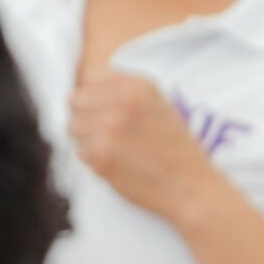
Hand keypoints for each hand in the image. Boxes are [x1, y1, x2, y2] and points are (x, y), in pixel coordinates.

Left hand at [69, 71, 214, 222]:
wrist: (191, 186)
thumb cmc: (176, 150)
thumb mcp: (159, 105)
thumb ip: (124, 93)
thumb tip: (81, 93)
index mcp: (139, 86)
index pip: (91, 77)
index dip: (94, 94)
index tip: (106, 109)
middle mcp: (123, 102)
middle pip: (76, 101)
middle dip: (87, 116)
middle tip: (110, 133)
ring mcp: (110, 127)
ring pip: (73, 126)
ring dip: (88, 139)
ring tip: (116, 149)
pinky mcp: (100, 154)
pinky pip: (79, 151)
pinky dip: (93, 159)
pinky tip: (117, 163)